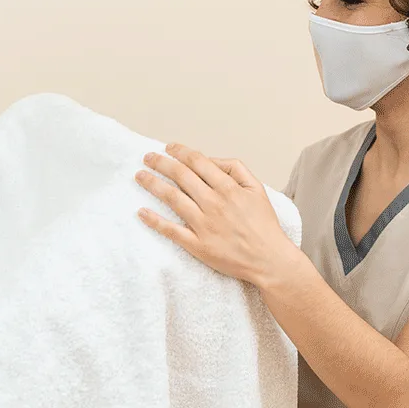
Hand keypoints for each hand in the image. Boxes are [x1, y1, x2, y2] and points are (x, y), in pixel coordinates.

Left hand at [134, 143, 298, 285]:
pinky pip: (171, 230)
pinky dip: (154, 221)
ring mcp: (203, 224)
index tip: (169, 147)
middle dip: (161, 163)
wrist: (268, 259)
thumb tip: (212, 161)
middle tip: (147, 157)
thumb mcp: (257, 189)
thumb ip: (236, 169)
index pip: (198, 162)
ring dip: (153, 184)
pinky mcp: (197, 245)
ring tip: (140, 176)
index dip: (180, 152)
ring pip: (172, 198)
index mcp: (228, 188)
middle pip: (181, 176)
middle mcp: (213, 203)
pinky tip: (141, 212)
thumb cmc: (263, 225)